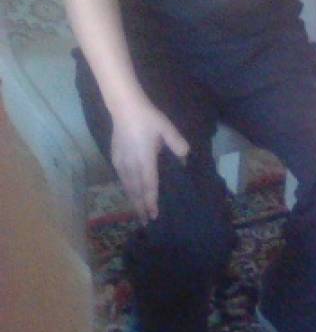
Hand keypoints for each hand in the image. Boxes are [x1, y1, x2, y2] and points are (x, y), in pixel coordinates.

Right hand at [110, 98, 188, 224]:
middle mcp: (131, 165)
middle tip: (146, 222)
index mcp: (145, 159)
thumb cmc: (149, 119)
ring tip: (138, 212)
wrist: (125, 109)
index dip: (151, 202)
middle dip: (141, 207)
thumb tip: (185, 157)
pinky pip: (122, 179)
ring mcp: (121, 162)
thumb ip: (177, 144)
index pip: (149, 186)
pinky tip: (130, 193)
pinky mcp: (115, 158)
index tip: (154, 215)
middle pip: (136, 191)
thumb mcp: (167, 129)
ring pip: (127, 186)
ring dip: (133, 200)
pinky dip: (127, 189)